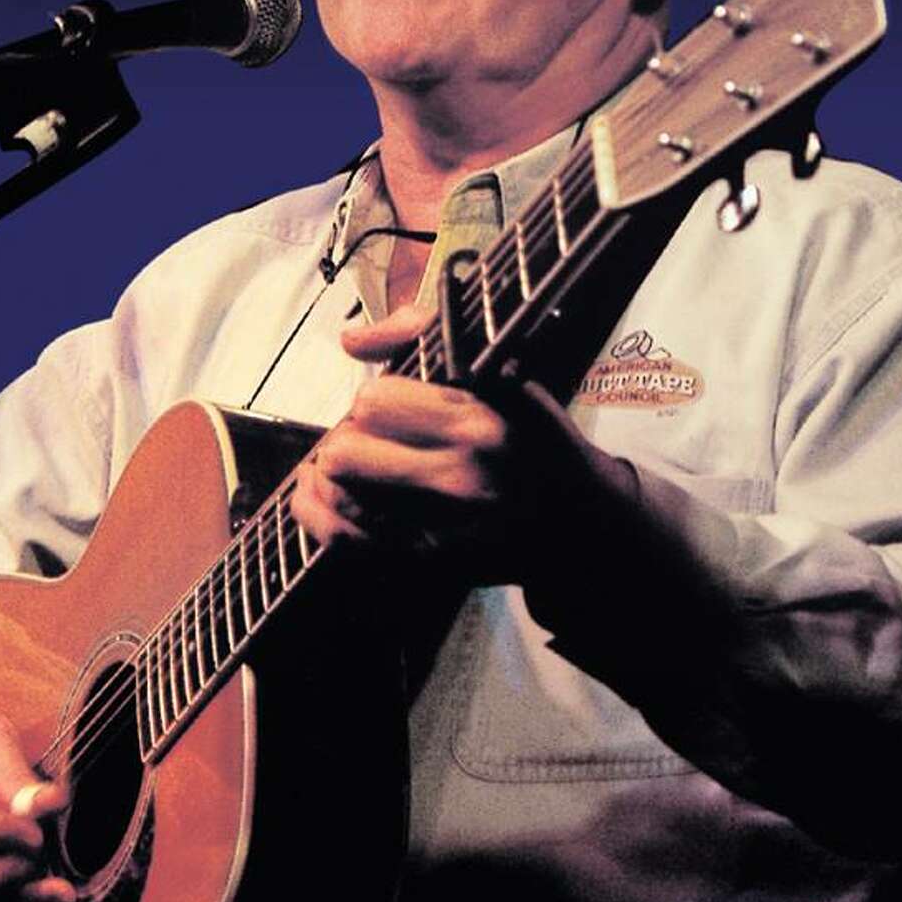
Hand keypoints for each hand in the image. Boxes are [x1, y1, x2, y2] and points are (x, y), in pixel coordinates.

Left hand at [291, 305, 637, 564]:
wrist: (582, 521)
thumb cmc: (537, 440)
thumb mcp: (502, 373)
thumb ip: (422, 337)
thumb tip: (350, 342)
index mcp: (477, 424)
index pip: (374, 403)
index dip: (377, 400)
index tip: (396, 407)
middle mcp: (457, 479)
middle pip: (345, 452)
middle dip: (351, 438)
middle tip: (375, 440)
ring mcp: (440, 529)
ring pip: (337, 494)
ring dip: (335, 475)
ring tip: (360, 466)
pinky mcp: (427, 564)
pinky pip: (342, 540)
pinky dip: (319, 513)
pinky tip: (320, 495)